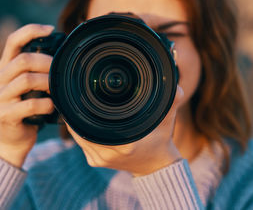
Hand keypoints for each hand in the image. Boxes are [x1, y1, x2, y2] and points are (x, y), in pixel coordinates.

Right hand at [0, 24, 54, 166]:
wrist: (15, 138)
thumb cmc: (30, 107)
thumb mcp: (33, 86)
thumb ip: (40, 70)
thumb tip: (66, 53)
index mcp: (6, 67)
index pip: (13, 40)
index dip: (31, 30)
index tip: (51, 29)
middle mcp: (0, 79)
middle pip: (23, 60)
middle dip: (47, 62)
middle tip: (62, 70)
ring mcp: (0, 97)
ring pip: (26, 80)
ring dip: (48, 82)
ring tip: (59, 88)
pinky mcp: (5, 114)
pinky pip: (30, 104)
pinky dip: (46, 104)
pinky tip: (53, 106)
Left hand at [66, 86, 183, 176]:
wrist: (155, 166)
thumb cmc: (160, 140)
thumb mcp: (167, 119)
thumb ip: (172, 102)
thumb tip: (177, 87)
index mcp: (125, 145)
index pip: (93, 125)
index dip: (84, 111)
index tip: (81, 97)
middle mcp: (109, 154)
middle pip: (82, 130)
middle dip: (79, 114)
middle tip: (76, 96)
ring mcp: (100, 160)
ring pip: (79, 137)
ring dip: (77, 123)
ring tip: (76, 106)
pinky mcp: (96, 162)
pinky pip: (82, 144)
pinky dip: (81, 132)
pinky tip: (80, 121)